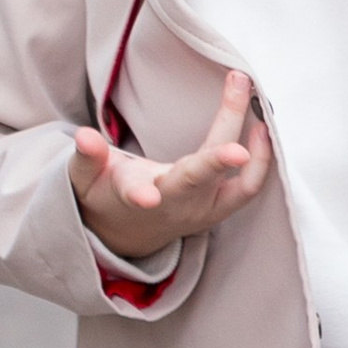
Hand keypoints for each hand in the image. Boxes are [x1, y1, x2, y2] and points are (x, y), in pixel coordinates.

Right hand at [71, 67, 273, 261]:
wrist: (130, 232)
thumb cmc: (107, 195)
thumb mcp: (85, 179)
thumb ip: (86, 158)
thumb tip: (84, 137)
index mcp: (133, 197)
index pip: (134, 194)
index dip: (138, 194)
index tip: (145, 196)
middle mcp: (172, 205)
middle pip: (196, 183)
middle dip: (215, 162)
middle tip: (237, 124)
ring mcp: (200, 210)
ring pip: (235, 189)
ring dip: (254, 155)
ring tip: (259, 116)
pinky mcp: (219, 209)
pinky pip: (248, 190)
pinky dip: (261, 162)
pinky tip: (263, 129)